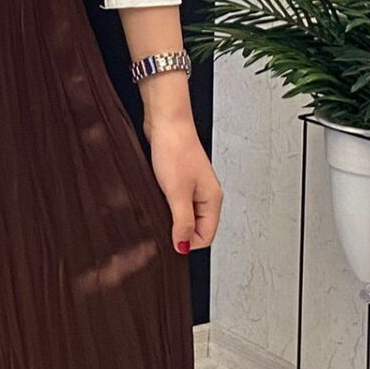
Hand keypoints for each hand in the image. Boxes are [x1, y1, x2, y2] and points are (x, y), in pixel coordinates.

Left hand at [143, 109, 222, 252]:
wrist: (166, 122)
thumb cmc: (175, 149)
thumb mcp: (177, 193)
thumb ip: (182, 222)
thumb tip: (184, 247)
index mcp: (212, 200)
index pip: (207, 236)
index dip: (188, 242)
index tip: (170, 239)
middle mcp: (206, 194)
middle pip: (197, 227)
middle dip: (179, 231)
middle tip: (161, 222)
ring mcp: (193, 186)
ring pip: (185, 214)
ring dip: (171, 217)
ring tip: (159, 207)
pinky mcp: (180, 178)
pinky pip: (176, 201)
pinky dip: (166, 204)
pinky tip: (157, 198)